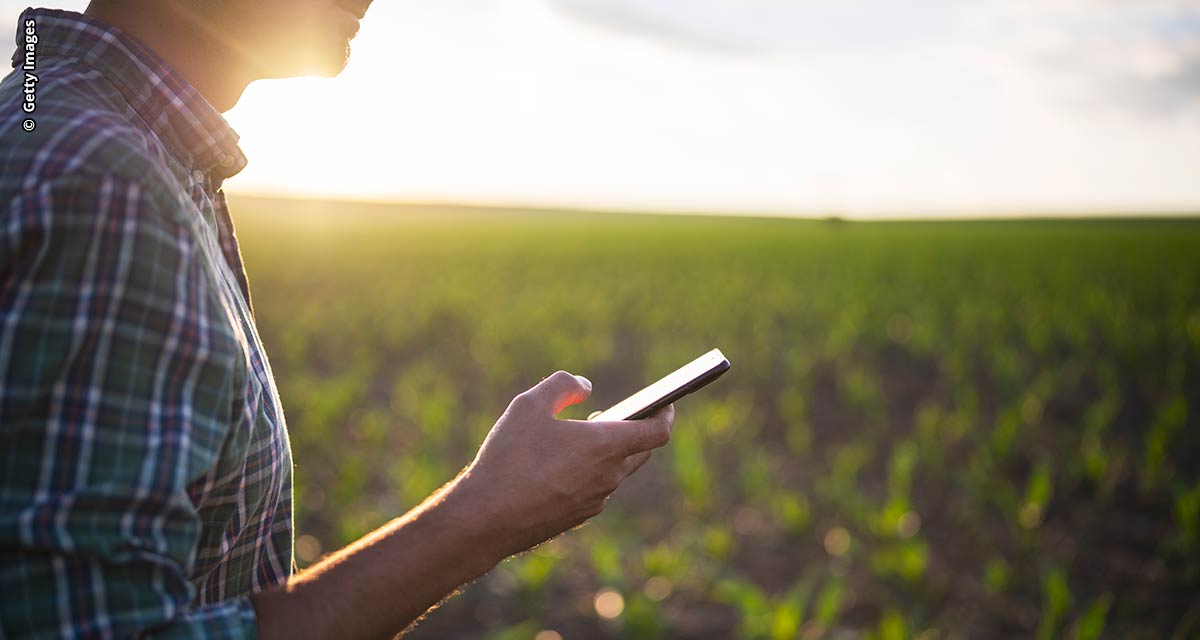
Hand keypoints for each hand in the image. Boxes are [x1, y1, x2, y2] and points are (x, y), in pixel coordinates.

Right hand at [456, 371, 674, 559]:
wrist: (486, 519)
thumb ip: (562, 385)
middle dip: (632, 430)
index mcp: (606, 446)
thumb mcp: (529, 404)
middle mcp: (609, 477)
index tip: (665, 403)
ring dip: (606, 453)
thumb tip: (585, 386)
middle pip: (639, 452)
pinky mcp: (577, 518)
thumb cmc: (509, 458)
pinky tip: (559, 466)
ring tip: (579, 437)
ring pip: (613, 472)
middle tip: (610, 415)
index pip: (657, 432)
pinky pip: (593, 489)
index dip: (665, 414)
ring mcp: (594, 501)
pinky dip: (587, 473)